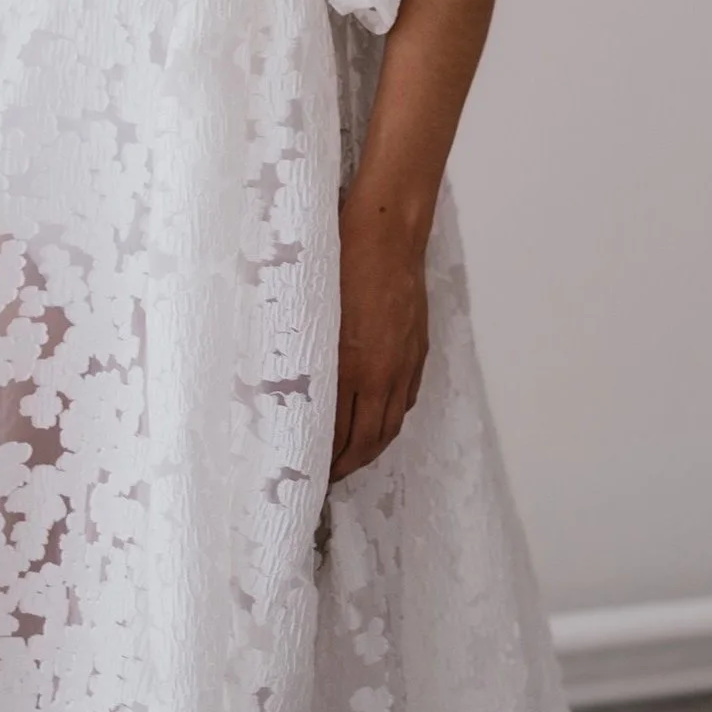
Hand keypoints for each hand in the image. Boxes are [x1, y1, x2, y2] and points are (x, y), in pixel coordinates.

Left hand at [331, 181, 430, 482]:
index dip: (325, 459)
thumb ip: (307, 355)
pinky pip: (406, 398)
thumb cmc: (340, 261)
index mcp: (350, 365)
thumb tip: (294, 389)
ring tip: (351, 460)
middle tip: (327, 479)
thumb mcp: (310, 311)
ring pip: (391, 424)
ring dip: (371, 449)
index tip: (309, 472)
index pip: (338, 432)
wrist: (387, 232)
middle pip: (367, 439)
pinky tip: (378, 420)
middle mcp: (382, 372)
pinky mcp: (417, 349)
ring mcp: (404, 362)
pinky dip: (391, 419)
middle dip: (347, 465)